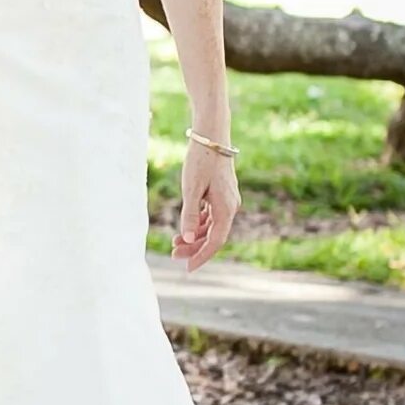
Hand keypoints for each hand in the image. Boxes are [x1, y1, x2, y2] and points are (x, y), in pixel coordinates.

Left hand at [173, 137, 238, 272]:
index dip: (202, 256)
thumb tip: (186, 239)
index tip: (188, 268)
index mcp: (226, 208)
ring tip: (175, 243)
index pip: (216, 241)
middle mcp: (231, 206)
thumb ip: (190, 215)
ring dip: (195, 236)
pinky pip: (212, 216)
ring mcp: (227, 200)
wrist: (211, 136)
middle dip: (194, 247)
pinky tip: (187, 227)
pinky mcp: (222, 193)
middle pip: (214, 236)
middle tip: (173, 254)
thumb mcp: (191, 189)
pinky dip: (199, 224)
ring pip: (212, 226)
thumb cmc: (200, 161)